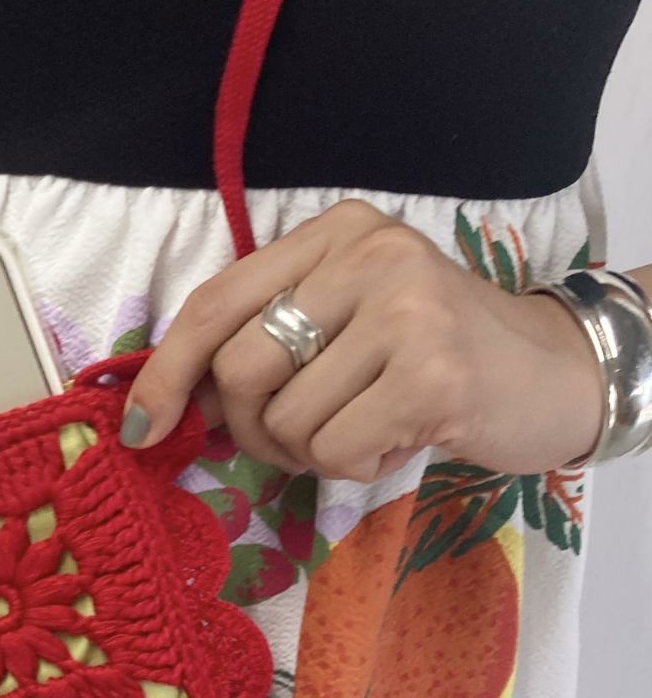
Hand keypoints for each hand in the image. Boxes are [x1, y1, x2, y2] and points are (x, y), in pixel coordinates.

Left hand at [120, 198, 605, 478]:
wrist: (555, 374)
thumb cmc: (431, 358)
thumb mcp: (345, 326)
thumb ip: (265, 345)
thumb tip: (169, 406)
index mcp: (334, 233)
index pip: (217, 301)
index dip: (166, 370)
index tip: (142, 426)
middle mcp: (368, 254)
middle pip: (240, 370)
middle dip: (252, 430)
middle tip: (298, 440)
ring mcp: (405, 310)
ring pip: (287, 421)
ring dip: (314, 452)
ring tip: (369, 427)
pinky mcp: (433, 373)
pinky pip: (335, 451)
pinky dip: (357, 465)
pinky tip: (401, 438)